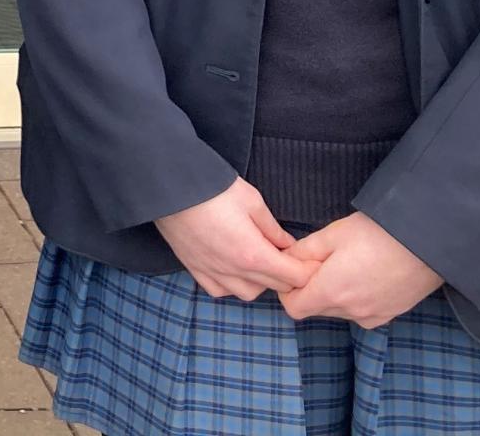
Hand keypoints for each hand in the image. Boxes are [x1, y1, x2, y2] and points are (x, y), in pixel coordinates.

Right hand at [153, 178, 315, 301]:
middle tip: (287, 255)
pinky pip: (220, 290)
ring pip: (248, 293)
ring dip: (260, 282)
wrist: (168, 186)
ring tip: (258, 261)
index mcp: (254, 255)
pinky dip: (231, 284)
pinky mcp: (195, 269)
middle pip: (275, 287)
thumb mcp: (252, 201)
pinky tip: (232, 267)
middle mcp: (234, 271)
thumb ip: (273, 229)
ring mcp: (213, 272)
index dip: (308, 270)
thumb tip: (288, 245)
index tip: (311, 260)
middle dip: (287, 274)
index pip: (295, 278)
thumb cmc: (211, 188)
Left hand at [278, 212, 443, 327]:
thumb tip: (287, 260)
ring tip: (348, 263)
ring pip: (339, 310)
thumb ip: (303, 251)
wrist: (428, 242)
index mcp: (332, 292)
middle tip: (324, 260)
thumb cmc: (378, 233)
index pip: (294, 307)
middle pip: (316, 308)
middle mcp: (352, 311)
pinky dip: (355, 298)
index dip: (288, 289)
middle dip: (312, 288)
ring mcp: (373, 316)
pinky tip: (365, 273)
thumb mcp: (333, 234)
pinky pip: (361, 312)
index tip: (296, 269)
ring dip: (334, 293)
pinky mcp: (390, 314)